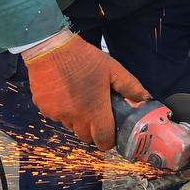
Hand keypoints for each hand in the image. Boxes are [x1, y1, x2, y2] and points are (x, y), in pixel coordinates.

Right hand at [23, 33, 148, 149]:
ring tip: (82, 99)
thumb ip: (130, 86)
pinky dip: (64, 111)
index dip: (109, 141)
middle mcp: (75, 117)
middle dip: (94, 131)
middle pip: (86, 137)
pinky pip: (57, 117)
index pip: (103, 140)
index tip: (112, 134)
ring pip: (71, 127)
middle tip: (98, 114)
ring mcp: (57, 114)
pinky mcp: (44, 109)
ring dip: (78, 120)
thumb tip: (145, 99)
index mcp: (94, 110)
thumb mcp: (112, 69)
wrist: (51, 48)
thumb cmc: (84, 59)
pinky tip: (66, 94)